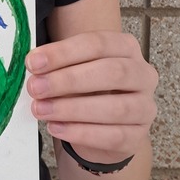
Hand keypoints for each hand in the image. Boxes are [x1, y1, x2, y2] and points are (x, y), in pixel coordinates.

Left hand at [26, 32, 157, 163]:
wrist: (102, 126)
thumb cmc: (86, 88)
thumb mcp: (73, 69)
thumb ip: (57, 65)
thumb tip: (34, 65)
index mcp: (126, 47)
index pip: (97, 43)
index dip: (64, 52)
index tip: (33, 63)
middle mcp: (143, 74)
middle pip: (111, 72)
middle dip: (69, 80)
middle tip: (36, 87)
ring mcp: (145, 107)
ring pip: (115, 108)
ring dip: (72, 109)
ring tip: (41, 109)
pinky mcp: (138, 136)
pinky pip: (113, 136)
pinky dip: (81, 133)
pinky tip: (56, 127)